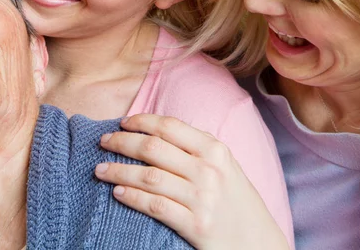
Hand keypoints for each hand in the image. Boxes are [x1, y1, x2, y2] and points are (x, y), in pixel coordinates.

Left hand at [94, 114, 288, 249]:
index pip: (170, 126)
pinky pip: (155, 206)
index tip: (123, 123)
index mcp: (215, 150)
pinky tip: (118, 192)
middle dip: (122, 142)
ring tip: (99, 169)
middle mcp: (208, 170)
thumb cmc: (237, 202)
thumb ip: (197, 148)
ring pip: (149, 176)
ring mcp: (202, 198)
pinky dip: (133, 197)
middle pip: (153, 148)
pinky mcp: (195, 225)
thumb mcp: (226, 166)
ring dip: (119, 170)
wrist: (259, 242)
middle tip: (103, 141)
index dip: (142, 121)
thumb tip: (156, 132)